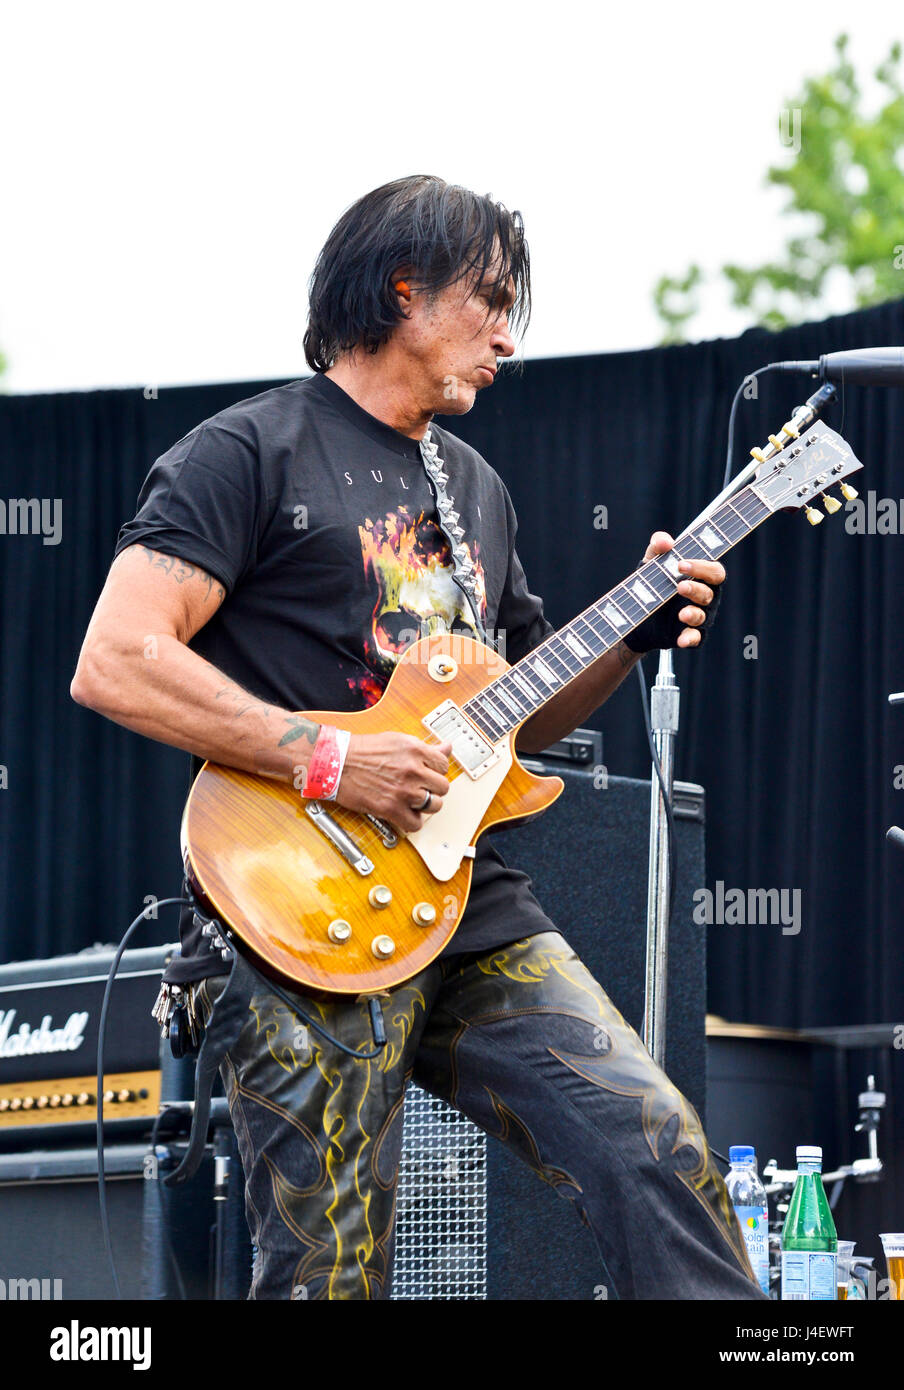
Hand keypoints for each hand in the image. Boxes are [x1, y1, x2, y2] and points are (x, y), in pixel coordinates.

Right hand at [336, 732, 451, 832]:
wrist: (336, 763)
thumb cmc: (362, 751)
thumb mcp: (397, 740)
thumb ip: (424, 747)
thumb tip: (446, 747)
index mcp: (415, 750)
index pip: (444, 764)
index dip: (436, 770)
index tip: (428, 774)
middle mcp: (412, 770)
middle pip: (443, 787)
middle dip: (432, 788)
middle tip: (420, 788)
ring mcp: (403, 790)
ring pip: (434, 806)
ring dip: (425, 805)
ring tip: (413, 801)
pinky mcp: (391, 808)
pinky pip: (415, 824)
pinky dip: (411, 822)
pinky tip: (404, 813)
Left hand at [625, 532, 724, 652]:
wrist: (637, 614)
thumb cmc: (653, 583)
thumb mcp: (651, 563)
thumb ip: (658, 547)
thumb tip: (665, 541)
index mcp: (701, 577)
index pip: (714, 570)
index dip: (702, 567)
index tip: (681, 564)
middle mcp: (704, 597)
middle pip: (711, 592)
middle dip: (696, 589)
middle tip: (679, 586)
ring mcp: (699, 617)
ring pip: (703, 616)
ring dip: (693, 614)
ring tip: (681, 613)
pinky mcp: (688, 635)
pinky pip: (696, 638)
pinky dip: (690, 639)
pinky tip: (681, 639)